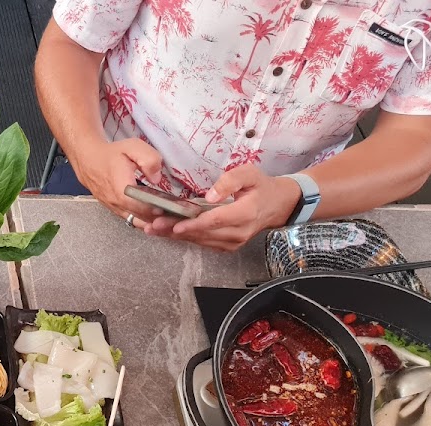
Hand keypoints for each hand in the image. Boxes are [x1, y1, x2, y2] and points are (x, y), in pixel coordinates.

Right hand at [71, 137, 165, 224]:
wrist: (88, 161)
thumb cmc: (112, 154)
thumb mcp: (133, 147)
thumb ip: (149, 160)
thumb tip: (157, 178)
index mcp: (122, 190)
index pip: (142, 207)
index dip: (157, 210)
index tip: (172, 209)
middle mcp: (117, 204)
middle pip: (141, 218)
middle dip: (159, 219)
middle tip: (176, 215)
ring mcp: (114, 209)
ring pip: (136, 222)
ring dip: (152, 222)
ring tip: (168, 218)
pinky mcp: (114, 210)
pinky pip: (130, 219)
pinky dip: (143, 220)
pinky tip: (155, 217)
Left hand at [146, 165, 301, 250]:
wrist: (278, 205)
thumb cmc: (262, 186)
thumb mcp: (250, 173)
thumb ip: (230, 181)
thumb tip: (210, 196)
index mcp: (245, 213)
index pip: (215, 221)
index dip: (193, 224)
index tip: (174, 225)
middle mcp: (238, 233)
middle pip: (203, 233)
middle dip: (175, 231)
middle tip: (152, 226)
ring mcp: (233, 243)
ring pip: (200, 241)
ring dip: (176, 236)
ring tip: (153, 229)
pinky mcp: (227, 247)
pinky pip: (204, 243)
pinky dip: (186, 238)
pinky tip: (168, 233)